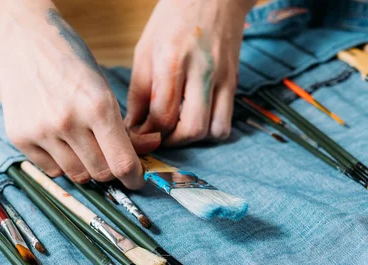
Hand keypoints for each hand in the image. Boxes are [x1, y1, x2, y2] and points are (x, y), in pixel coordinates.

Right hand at [0, 9, 160, 188]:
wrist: (23, 42)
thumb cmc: (71, 63)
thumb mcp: (104, 89)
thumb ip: (125, 126)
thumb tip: (151, 148)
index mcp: (97, 106)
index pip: (122, 162)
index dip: (134, 178)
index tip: (136, 179)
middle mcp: (68, 122)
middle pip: (101, 173)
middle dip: (111, 169)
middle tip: (109, 155)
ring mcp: (41, 131)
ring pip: (77, 175)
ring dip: (87, 167)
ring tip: (84, 145)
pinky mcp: (20, 137)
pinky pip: (52, 170)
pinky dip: (62, 163)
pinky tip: (61, 141)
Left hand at [126, 0, 255, 145]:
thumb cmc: (172, 20)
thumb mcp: (145, 50)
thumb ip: (139, 92)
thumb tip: (133, 128)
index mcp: (173, 60)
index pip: (162, 115)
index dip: (149, 133)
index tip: (141, 135)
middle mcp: (202, 71)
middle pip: (192, 129)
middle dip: (172, 141)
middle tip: (159, 135)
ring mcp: (223, 78)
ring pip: (214, 131)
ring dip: (194, 139)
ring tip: (178, 128)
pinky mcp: (234, 82)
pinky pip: (226, 122)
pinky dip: (211, 130)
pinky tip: (196, 119)